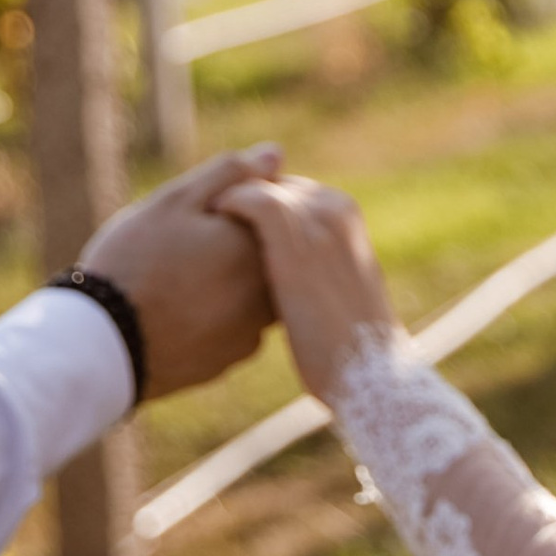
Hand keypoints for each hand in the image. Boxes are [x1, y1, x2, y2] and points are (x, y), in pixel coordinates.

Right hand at [79, 143, 284, 398]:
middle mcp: (267, 294)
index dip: (242, 206)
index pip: (277, 216)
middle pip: (268, 257)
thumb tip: (275, 154)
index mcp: (260, 249)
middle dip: (237, 245)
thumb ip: (231, 174)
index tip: (207, 210)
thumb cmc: (135, 262)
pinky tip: (179, 309)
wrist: (98, 346)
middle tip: (186, 244)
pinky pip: (233, 329)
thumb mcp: (176, 202)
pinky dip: (215, 316)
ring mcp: (249, 333)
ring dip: (230, 283)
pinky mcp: (226, 361)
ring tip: (180, 277)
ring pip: (253, 295)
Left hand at [207, 173, 397, 408]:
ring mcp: (314, 218)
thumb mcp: (331, 291)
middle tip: (197, 237)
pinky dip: (224, 207)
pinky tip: (201, 235)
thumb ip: (307, 265)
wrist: (367, 372)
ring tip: (188, 238)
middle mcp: (332, 204)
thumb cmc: (346, 344)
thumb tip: (272, 267)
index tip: (219, 237)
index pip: (284, 189)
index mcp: (343, 212)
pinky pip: (249, 199)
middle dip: (236, 204)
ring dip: (223, 203)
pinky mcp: (293, 234)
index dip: (251, 209)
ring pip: (255, 186)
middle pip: (267, 183)